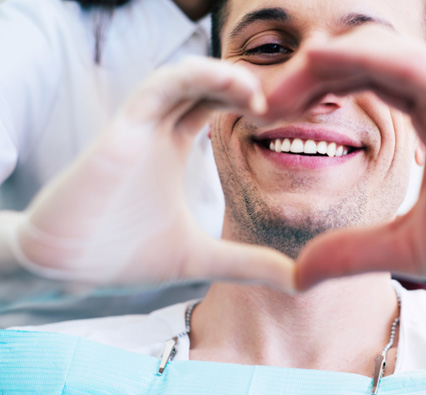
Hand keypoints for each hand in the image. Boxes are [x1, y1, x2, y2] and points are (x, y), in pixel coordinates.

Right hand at [7, 56, 293, 288]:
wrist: (66, 269)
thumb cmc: (123, 258)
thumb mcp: (202, 259)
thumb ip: (248, 265)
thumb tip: (298, 281)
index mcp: (173, 147)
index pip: (214, 105)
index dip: (247, 102)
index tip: (282, 116)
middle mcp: (157, 129)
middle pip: (205, 85)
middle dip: (244, 85)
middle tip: (281, 103)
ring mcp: (140, 126)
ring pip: (184, 78)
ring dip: (224, 76)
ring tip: (258, 95)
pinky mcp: (123, 129)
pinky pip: (160, 87)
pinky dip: (194, 78)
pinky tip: (232, 90)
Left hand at [269, 26, 425, 315]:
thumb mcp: (406, 248)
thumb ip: (352, 251)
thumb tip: (298, 273)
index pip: (361, 83)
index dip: (313, 93)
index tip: (271, 117)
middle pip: (360, 63)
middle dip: (306, 79)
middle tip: (262, 105)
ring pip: (378, 52)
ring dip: (321, 65)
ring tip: (277, 93)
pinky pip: (407, 63)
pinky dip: (360, 57)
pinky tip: (318, 64)